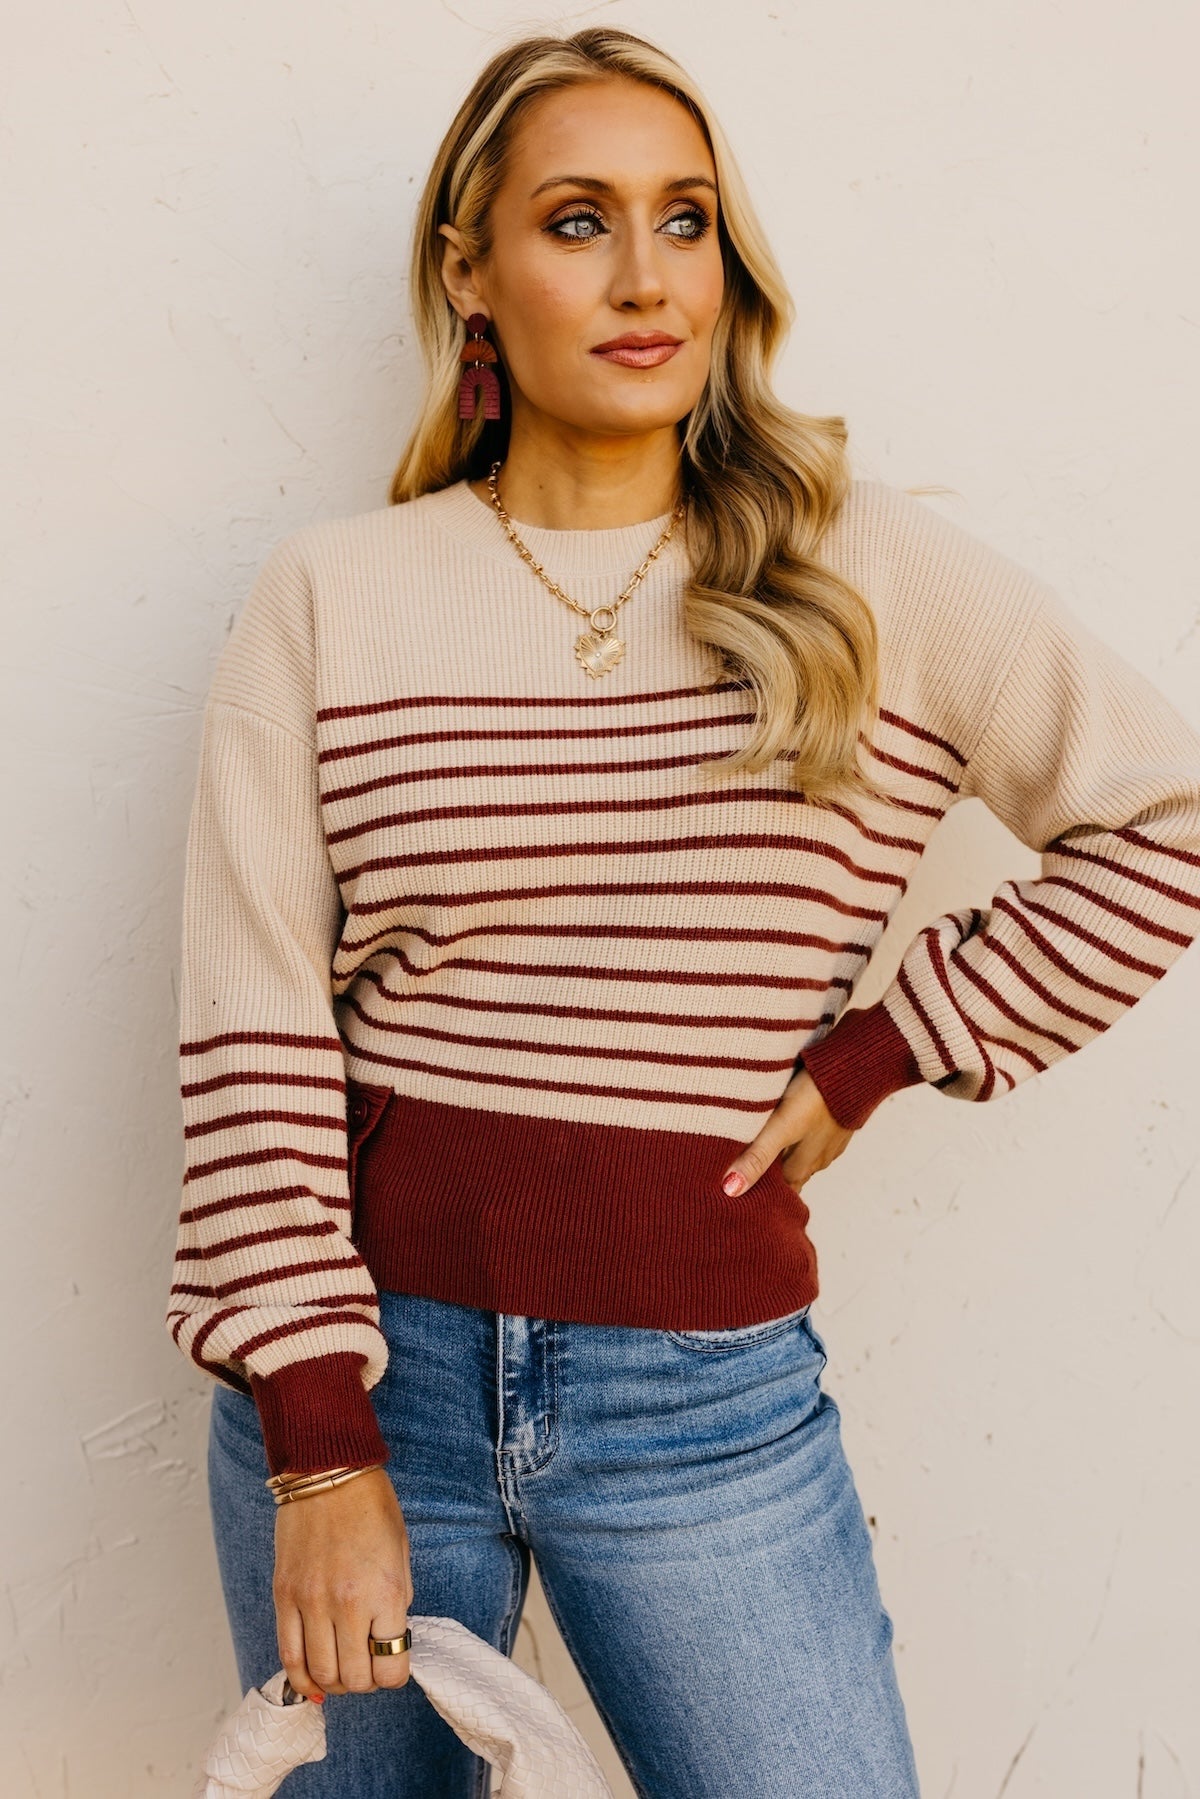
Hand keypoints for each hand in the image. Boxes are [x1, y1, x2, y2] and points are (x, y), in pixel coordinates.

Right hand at [272, 1468, 412, 1700]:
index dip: (394, 1675)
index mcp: (385, 1592)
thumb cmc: (370, 1507)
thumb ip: (395, 1602)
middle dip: (365, 1683)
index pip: (391, 1669)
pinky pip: (288, 1654)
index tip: (392, 1663)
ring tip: (341, 1669)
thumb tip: (385, 1641)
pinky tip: (312, 1675)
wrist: (327, 1470)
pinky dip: (301, 1675)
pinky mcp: (283, 1596)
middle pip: (355, 1679)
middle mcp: (347, 1604)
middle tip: (366, 1667)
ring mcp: (310, 1602)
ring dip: (334, 1683)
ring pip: (320, 1674)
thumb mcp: (401, 1553)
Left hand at [720, 1066, 856, 1197]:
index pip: (780, 1190)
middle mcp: (819, 1158)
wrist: (857, 1067)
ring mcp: (831, 1139)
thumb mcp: (782, 1127)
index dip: (762, 1190)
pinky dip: (800, 1134)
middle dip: (771, 1173)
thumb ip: (758, 1156)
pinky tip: (790, 1121)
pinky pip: (815, 1134)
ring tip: (761, 1143)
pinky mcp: (837, 1120)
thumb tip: (731, 1189)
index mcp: (803, 1165)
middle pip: (790, 1173)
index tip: (741, 1190)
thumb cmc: (817, 1097)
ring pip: (803, 1153)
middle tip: (744, 1166)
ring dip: (785, 1152)